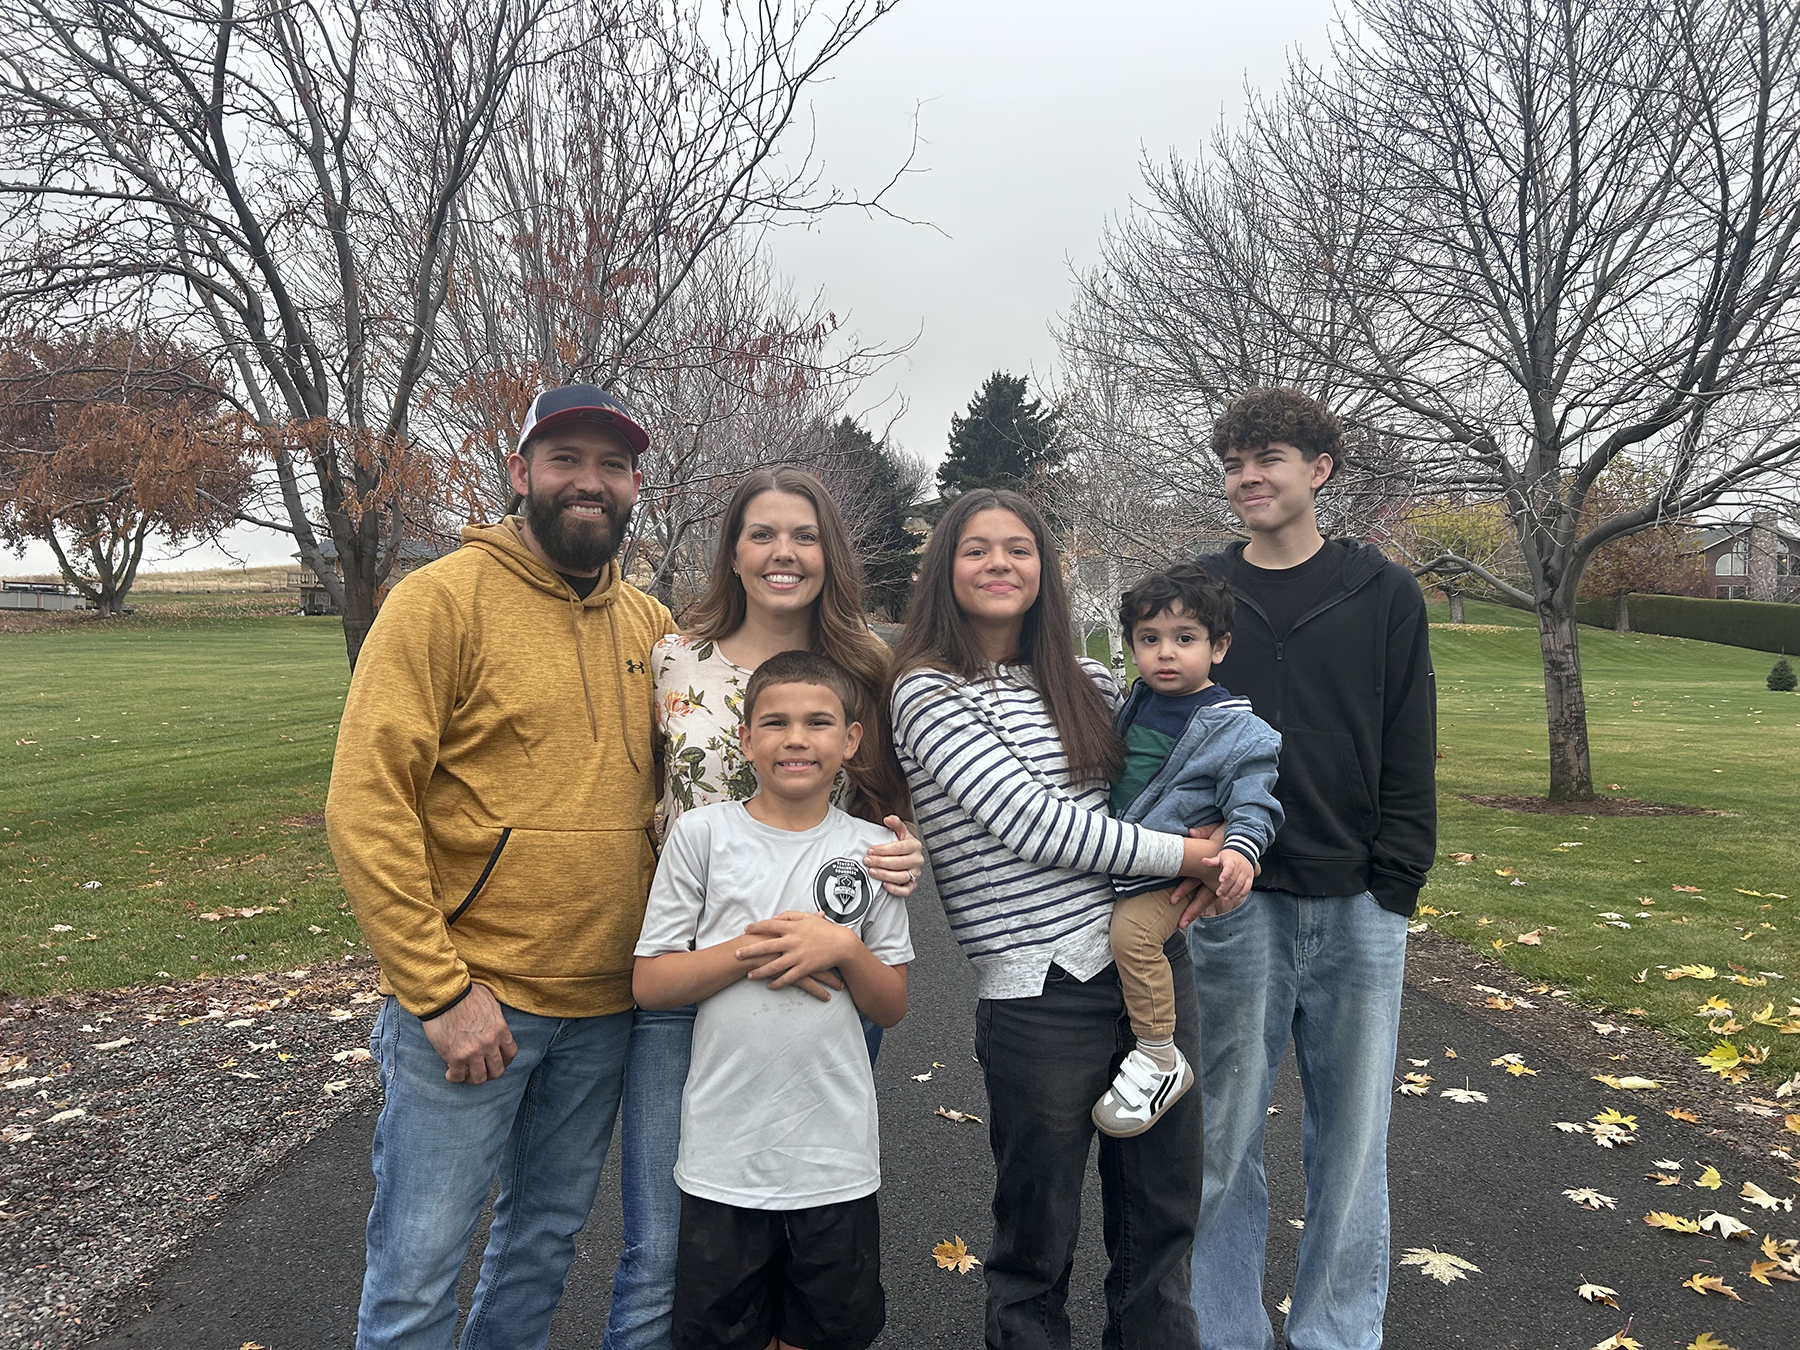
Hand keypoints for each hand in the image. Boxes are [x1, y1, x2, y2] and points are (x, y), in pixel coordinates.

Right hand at [421, 982, 516, 1083]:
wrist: (446, 995)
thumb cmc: (466, 993)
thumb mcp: (491, 1002)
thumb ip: (496, 1017)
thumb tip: (495, 1023)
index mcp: (500, 1030)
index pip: (510, 1053)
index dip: (504, 1060)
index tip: (497, 1060)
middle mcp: (490, 1044)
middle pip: (497, 1070)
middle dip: (490, 1072)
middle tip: (481, 1070)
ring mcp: (473, 1052)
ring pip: (479, 1078)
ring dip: (473, 1078)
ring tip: (466, 1074)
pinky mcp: (455, 1057)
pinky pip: (458, 1077)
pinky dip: (455, 1077)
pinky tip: (450, 1073)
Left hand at [737, 911, 860, 998]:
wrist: (841, 944)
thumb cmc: (824, 929)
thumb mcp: (807, 917)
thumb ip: (789, 915)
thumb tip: (774, 919)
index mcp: (793, 927)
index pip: (769, 925)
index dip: (756, 927)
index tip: (746, 930)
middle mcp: (792, 941)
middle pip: (766, 947)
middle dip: (749, 952)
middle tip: (736, 956)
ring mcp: (798, 956)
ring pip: (774, 966)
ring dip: (760, 971)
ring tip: (749, 975)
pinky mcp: (805, 968)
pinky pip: (788, 978)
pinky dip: (777, 983)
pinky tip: (769, 986)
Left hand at [864, 817, 923, 896]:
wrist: (910, 856)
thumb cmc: (902, 844)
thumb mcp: (900, 831)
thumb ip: (895, 823)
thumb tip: (887, 819)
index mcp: (915, 845)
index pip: (899, 848)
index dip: (883, 850)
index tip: (870, 850)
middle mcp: (917, 860)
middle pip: (899, 863)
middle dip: (880, 862)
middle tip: (867, 861)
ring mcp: (916, 874)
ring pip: (901, 877)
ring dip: (884, 875)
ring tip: (871, 871)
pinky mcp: (912, 885)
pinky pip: (905, 891)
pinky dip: (894, 889)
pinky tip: (884, 884)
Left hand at [1213, 850, 1255, 903]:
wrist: (1243, 854)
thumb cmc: (1228, 858)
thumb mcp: (1220, 857)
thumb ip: (1213, 861)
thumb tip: (1203, 861)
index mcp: (1231, 860)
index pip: (1229, 867)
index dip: (1225, 874)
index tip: (1220, 880)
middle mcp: (1240, 866)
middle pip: (1233, 878)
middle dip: (1226, 887)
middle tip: (1218, 894)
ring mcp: (1246, 872)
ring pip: (1240, 884)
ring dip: (1233, 892)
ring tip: (1225, 898)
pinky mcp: (1250, 877)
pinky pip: (1248, 886)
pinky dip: (1243, 892)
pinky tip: (1236, 896)